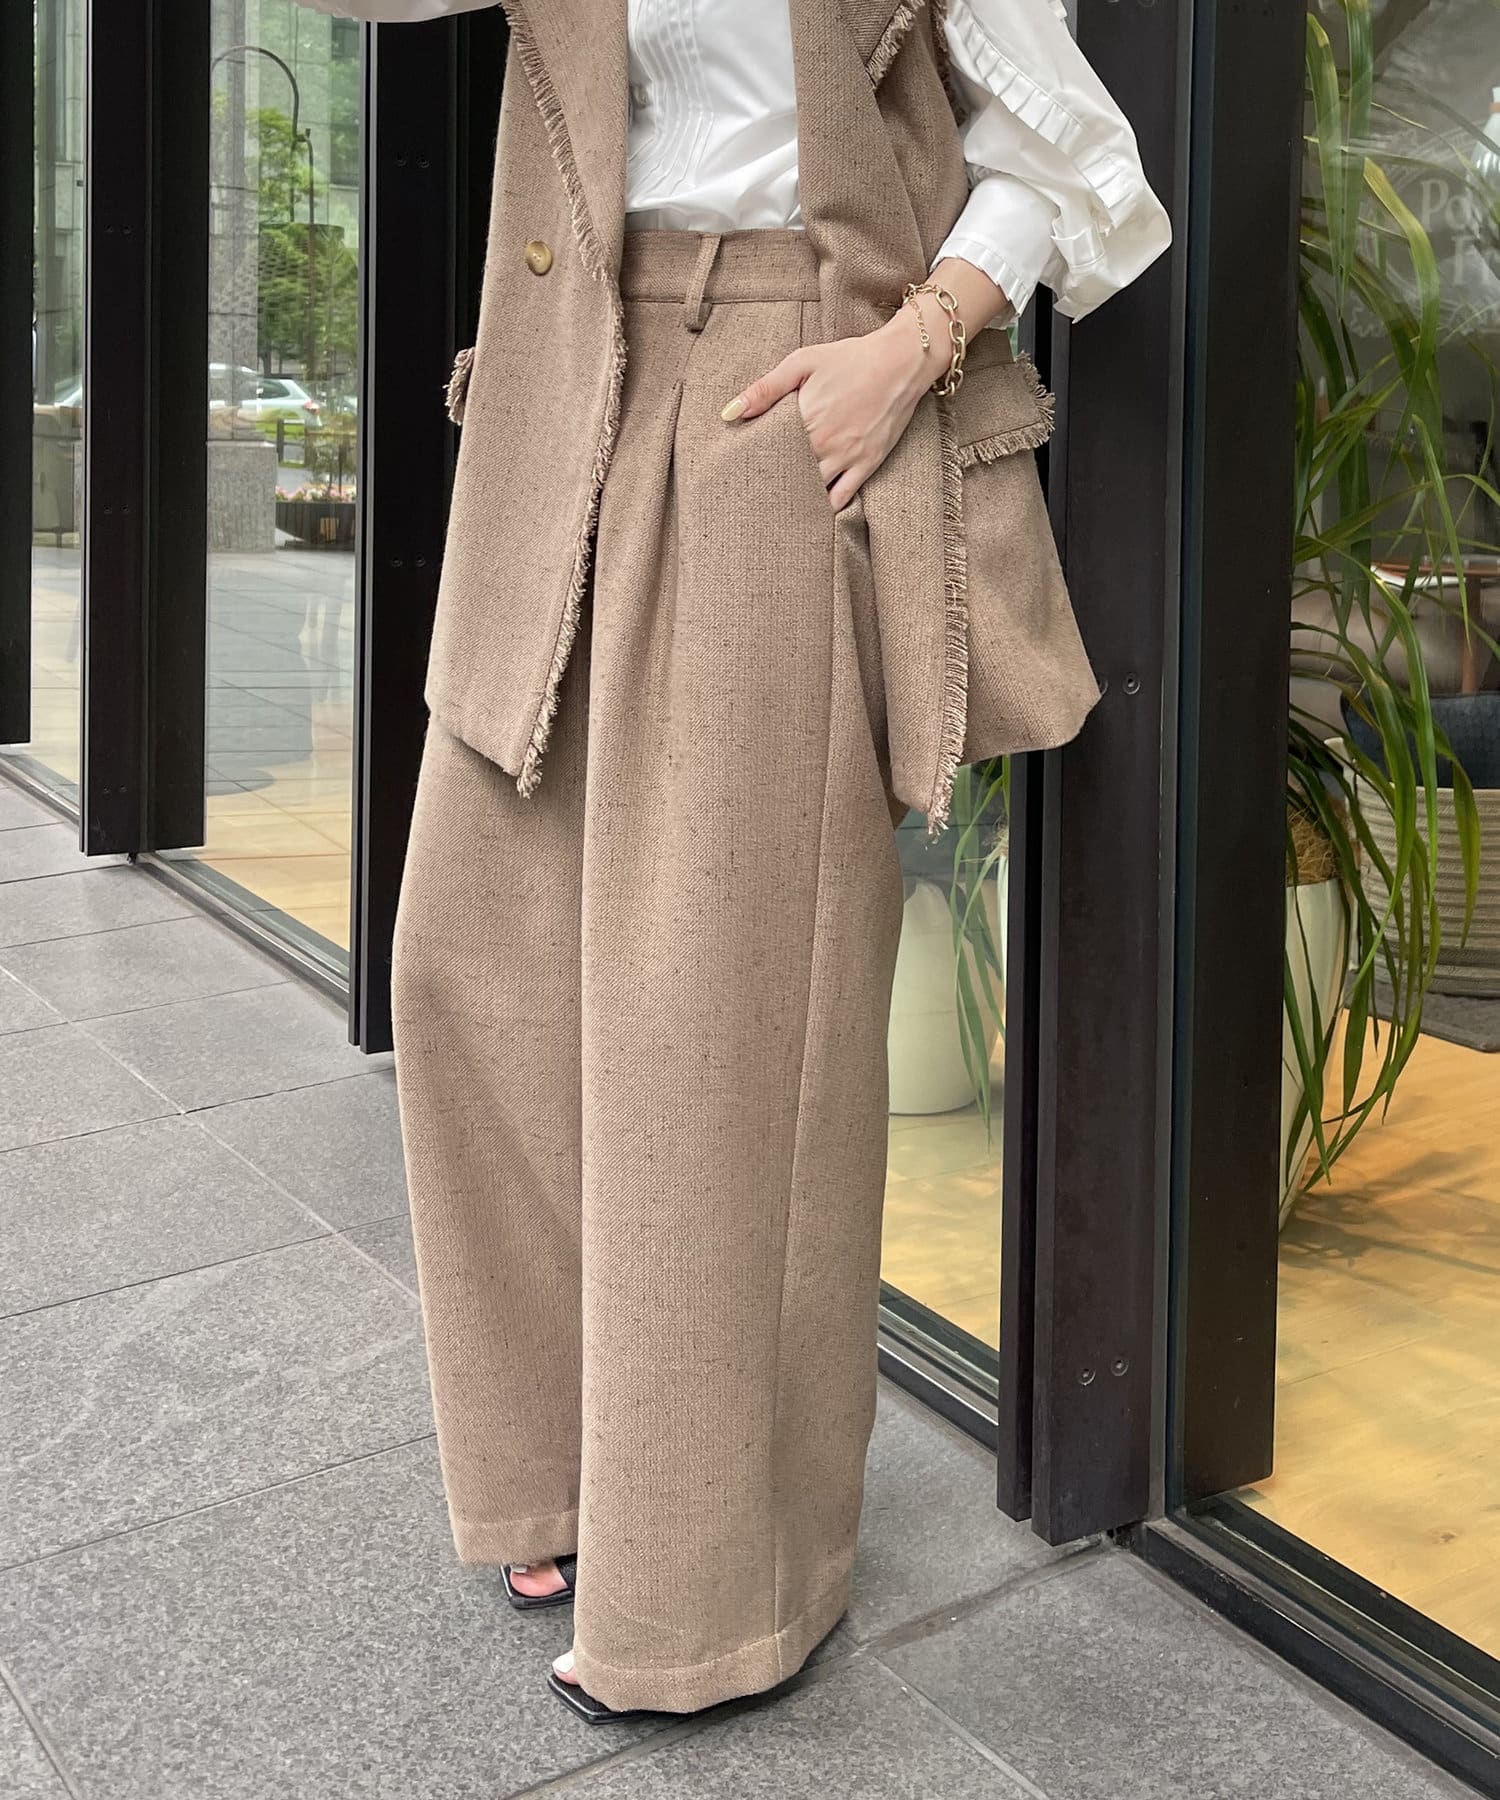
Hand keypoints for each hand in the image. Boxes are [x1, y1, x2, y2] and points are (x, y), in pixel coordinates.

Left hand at [720, 305, 937, 510]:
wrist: (900, 362)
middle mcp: (823, 444)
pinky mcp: (867, 464)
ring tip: (780, 508)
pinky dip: (827, 507)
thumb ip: (765, 389)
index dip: (755, 462)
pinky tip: (814, 510)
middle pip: (788, 475)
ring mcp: (846, 457)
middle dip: (773, 484)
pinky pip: (843, 497)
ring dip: (797, 499)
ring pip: (813, 491)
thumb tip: (730, 413)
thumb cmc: (850, 358)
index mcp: (803, 419)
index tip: (742, 470)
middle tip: (756, 495)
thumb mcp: (803, 362)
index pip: (768, 452)